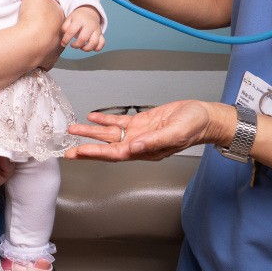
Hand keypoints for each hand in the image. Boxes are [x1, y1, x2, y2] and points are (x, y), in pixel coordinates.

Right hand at [15, 0, 64, 68]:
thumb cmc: (35, 16)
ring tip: (34, 37)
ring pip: (53, 43)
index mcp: (62, 16)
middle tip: (36, 22)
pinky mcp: (47, 60)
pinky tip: (34, 52)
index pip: (59, 10)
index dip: (51, 8)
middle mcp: (62, 33)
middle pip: (56, 27)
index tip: (42, 7)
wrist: (28, 43)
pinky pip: (45, 57)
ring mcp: (56, 48)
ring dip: (45, 41)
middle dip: (49, 25)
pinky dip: (41, 55)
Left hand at [61, 5, 105, 51]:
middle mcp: (89, 25)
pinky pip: (102, 43)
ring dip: (87, 48)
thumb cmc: (77, 18)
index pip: (71, 31)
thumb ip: (64, 27)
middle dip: (76, 45)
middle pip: (83, 38)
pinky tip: (91, 48)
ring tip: (81, 47)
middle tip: (72, 45)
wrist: (89, 12)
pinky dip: (97, 48)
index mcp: (79, 20)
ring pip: (94, 42)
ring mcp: (96, 30)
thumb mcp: (69, 19)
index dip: (66, 39)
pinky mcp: (101, 34)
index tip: (63, 44)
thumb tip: (64, 37)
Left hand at [65, 99, 223, 161]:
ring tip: (73, 129)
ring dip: (91, 132)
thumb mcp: (175, 132)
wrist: (204, 116)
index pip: (115, 154)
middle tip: (67, 150)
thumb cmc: (194, 126)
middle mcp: (138, 144)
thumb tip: (133, 147)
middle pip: (107, 147)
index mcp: (145, 151)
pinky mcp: (141, 122)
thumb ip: (154, 141)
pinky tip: (92, 116)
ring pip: (109, 134)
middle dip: (87, 148)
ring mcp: (138, 133)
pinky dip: (105, 119)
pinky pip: (119, 122)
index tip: (79, 152)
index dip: (96, 153)